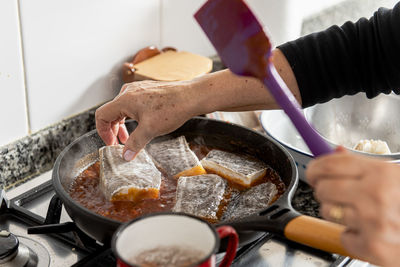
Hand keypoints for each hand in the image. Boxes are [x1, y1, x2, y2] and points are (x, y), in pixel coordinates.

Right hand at [95, 80, 195, 160]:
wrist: (190, 96)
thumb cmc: (172, 108)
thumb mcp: (150, 130)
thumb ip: (134, 143)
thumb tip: (125, 156)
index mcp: (124, 99)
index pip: (101, 115)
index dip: (103, 132)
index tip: (111, 144)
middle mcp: (128, 92)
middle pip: (110, 112)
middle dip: (113, 130)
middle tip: (119, 144)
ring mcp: (137, 90)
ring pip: (121, 109)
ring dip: (122, 125)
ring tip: (129, 139)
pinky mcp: (146, 91)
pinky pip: (131, 105)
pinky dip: (131, 118)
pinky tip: (140, 127)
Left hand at [306, 147, 399, 265]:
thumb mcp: (394, 175)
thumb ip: (363, 165)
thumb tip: (336, 152)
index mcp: (380, 173)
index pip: (329, 165)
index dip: (315, 168)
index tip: (314, 172)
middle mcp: (374, 196)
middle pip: (322, 189)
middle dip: (325, 191)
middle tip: (337, 194)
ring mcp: (372, 223)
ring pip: (328, 213)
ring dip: (338, 213)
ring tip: (361, 214)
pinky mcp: (373, 248)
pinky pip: (343, 237)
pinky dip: (353, 236)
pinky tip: (369, 231)